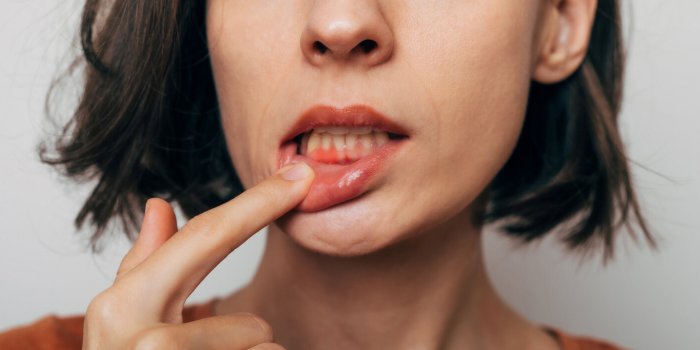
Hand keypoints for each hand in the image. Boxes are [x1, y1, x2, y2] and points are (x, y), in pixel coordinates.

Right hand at [83, 162, 313, 348]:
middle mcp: (138, 340)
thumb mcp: (126, 317)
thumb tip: (160, 205)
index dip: (257, 203)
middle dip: (265, 305)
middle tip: (274, 277)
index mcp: (121, 304)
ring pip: (258, 349)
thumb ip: (145, 263)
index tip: (300, 178)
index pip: (203, 238)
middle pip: (244, 310)